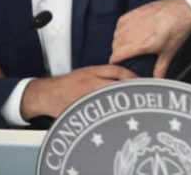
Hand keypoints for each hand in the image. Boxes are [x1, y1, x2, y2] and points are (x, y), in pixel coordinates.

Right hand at [20, 64, 136, 118]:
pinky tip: (116, 120)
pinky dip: (108, 116)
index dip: (131, 76)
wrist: (48, 94)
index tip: (142, 82)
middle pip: (115, 85)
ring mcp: (85, 97)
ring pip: (108, 99)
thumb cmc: (70, 83)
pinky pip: (97, 113)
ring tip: (134, 109)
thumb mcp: (87, 72)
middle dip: (130, 90)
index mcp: (92, 72)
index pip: (117, 71)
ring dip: (121, 103)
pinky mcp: (80, 109)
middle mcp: (90, 83)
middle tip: (142, 96)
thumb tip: (128, 79)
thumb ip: (105, 74)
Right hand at [110, 0, 190, 77]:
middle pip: (115, 45)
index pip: (117, 54)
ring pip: (116, 33)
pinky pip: (120, 22)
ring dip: (118, 40)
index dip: (114, 61)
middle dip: (117, 52)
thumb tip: (158, 80)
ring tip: (125, 44)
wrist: (182, 11)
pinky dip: (121, 28)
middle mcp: (135, 32)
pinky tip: (127, 31)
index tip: (116, 63)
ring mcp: (134, 21)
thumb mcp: (169, 52)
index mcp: (142, 44)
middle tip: (124, 55)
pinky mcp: (135, 12)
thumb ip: (161, 68)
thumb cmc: (177, 30)